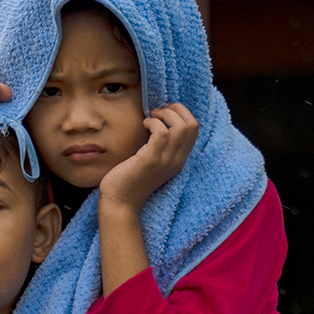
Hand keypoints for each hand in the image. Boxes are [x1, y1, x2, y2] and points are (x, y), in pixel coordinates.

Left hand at [98, 102, 198, 216]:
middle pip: (192, 125)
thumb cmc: (130, 179)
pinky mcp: (151, 160)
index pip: (194, 130)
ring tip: (150, 118)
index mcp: (179, 160)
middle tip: (156, 112)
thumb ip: (160, 146)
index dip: (181, 114)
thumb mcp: (152, 161)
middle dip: (175, 110)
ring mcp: (165, 161)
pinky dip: (153, 122)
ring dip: (164, 115)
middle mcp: (176, 160)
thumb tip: (157, 120)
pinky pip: (161, 133)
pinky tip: (143, 125)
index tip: (163, 113)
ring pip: (180, 127)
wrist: (120, 203)